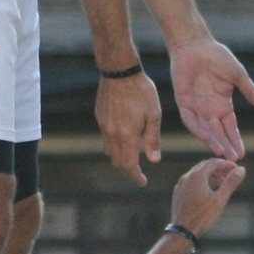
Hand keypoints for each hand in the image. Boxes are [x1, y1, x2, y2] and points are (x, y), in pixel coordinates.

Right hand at [95, 72, 162, 186]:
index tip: (143, 182)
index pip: (129, 165)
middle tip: (138, 173)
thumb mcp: (154, 114)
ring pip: (109, 151)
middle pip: (117, 161)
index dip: (135, 176)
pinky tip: (123, 140)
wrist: (119, 71)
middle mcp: (112, 133)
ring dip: (119, 159)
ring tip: (131, 158)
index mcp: (127, 135)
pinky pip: (105, 139)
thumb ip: (153, 139)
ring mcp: (103, 125)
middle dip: (128, 170)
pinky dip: (114, 146)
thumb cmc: (141, 90)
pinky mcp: (100, 117)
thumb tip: (154, 161)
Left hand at [170, 39, 253, 161]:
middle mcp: (209, 109)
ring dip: (212, 141)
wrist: (195, 44)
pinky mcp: (183, 102)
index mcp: (223, 104)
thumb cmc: (217, 56)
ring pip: (204, 129)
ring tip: (221, 152)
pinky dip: (197, 128)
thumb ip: (249, 91)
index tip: (242, 153)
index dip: (236, 140)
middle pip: (219, 132)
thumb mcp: (238, 75)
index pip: (230, 127)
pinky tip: (206, 136)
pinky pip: (190, 119)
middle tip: (233, 159)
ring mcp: (196, 107)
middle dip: (226, 145)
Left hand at [170, 159, 245, 237]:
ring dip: (212, 176)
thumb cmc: (202, 216)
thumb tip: (241, 169)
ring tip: (224, 184)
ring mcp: (181, 185)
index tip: (236, 169)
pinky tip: (210, 192)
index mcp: (196, 176)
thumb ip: (230, 183)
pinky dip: (203, 183)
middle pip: (205, 167)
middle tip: (231, 175)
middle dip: (219, 169)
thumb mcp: (220, 199)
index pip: (213, 162)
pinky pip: (192, 183)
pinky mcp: (179, 193)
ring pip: (198, 175)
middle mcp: (187, 177)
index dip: (227, 164)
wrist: (182, 232)